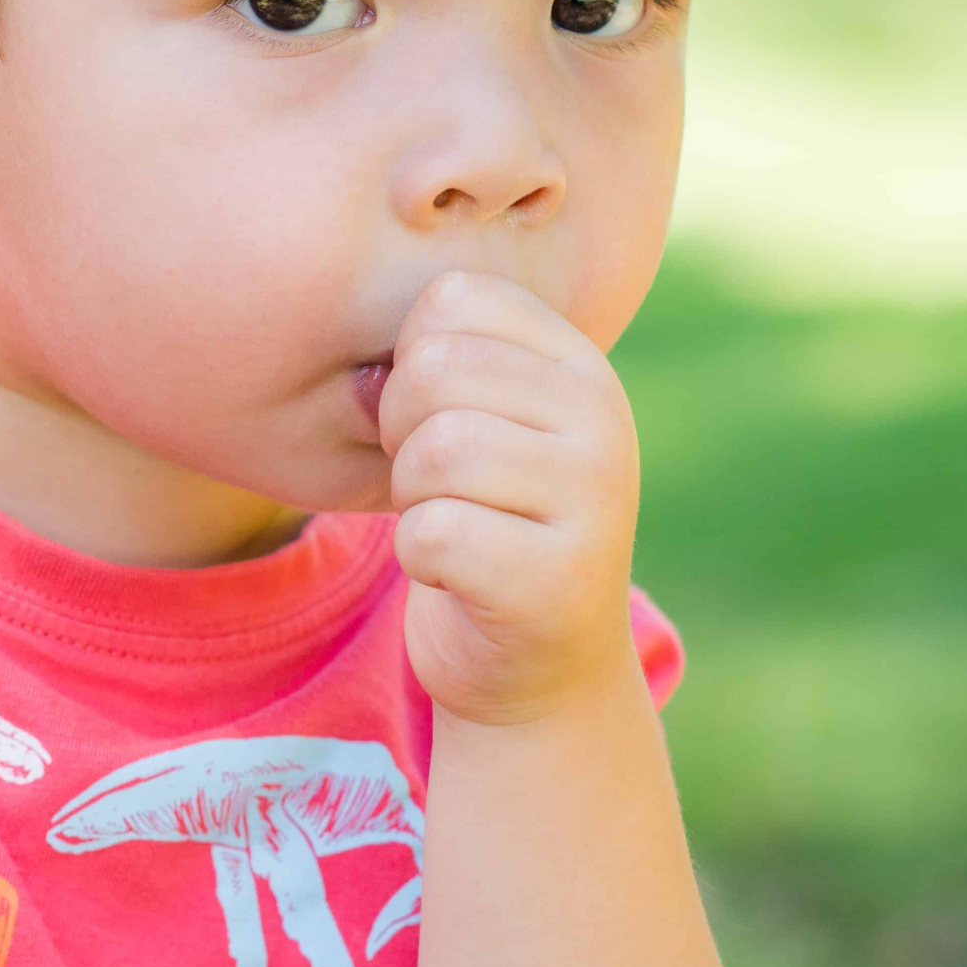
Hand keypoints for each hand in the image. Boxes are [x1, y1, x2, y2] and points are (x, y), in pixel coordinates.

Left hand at [377, 269, 642, 727]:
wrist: (537, 668)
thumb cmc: (487, 527)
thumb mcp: (483, 425)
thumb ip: (443, 364)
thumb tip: (363, 357)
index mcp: (581, 366)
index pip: (454, 299)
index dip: (409, 361)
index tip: (437, 420)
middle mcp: (604, 420)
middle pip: (433, 371)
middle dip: (400, 436)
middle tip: (439, 488)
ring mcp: (594, 500)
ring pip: (434, 451)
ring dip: (411, 499)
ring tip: (452, 527)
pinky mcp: (557, 579)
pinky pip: (432, 534)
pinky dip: (418, 558)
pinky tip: (457, 575)